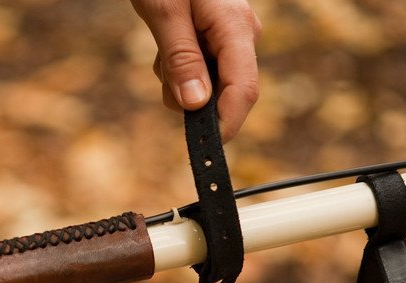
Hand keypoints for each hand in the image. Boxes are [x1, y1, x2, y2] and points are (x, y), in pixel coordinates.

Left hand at [130, 0, 261, 141]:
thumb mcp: (165, 12)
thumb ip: (181, 58)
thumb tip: (195, 104)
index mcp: (236, 27)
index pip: (243, 90)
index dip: (225, 124)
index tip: (200, 147)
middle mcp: (241, 36)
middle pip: (224, 93)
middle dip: (187, 96)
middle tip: (162, 67)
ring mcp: (231, 40)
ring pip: (207, 86)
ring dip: (177, 79)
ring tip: (162, 45)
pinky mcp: (218, 43)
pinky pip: (199, 72)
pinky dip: (177, 67)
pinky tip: (167, 41)